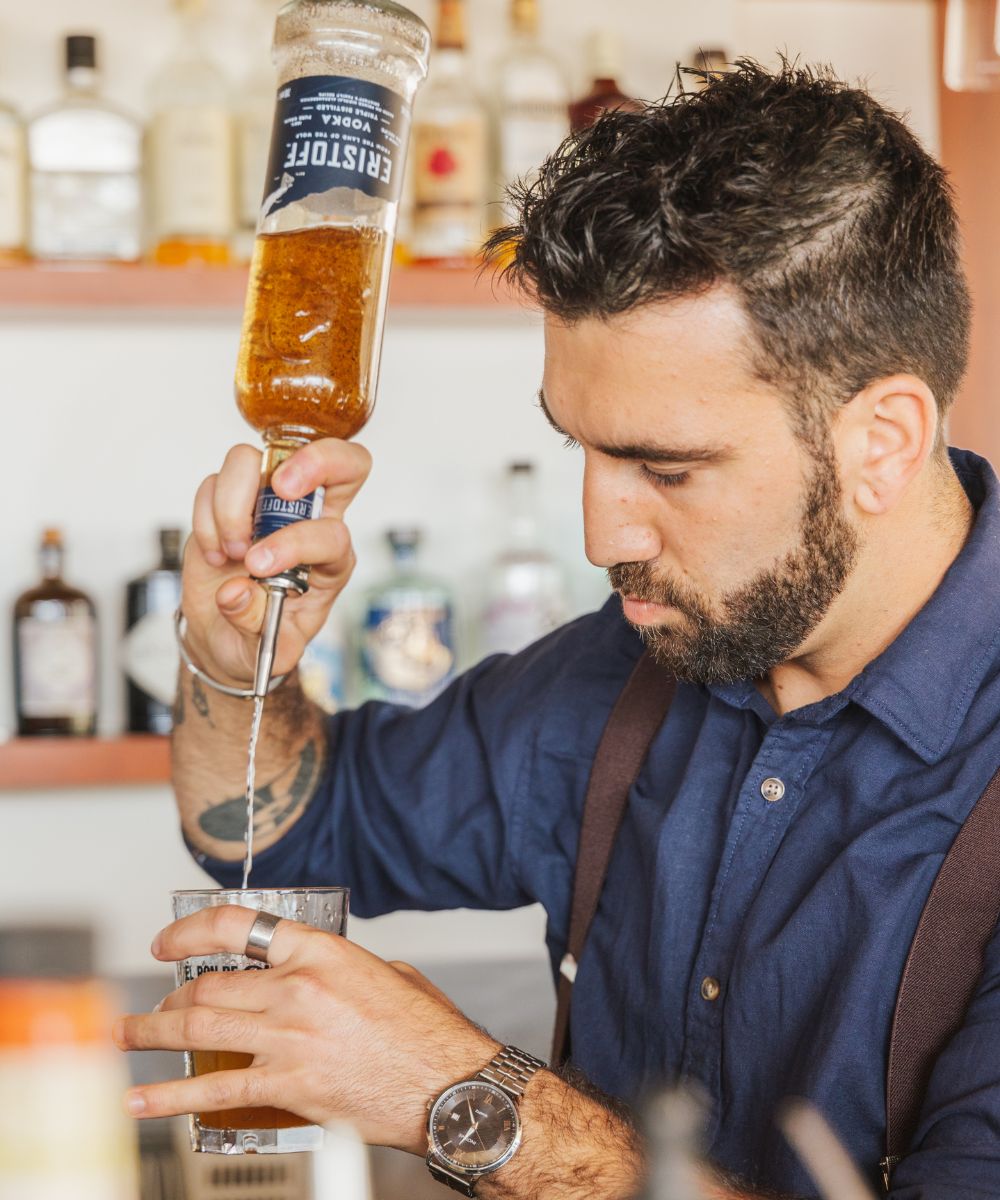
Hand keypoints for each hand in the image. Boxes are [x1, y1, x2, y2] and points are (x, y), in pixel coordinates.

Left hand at [113, 905, 498, 1153]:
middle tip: (156, 1006)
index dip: (189, 931)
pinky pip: (215, 1091)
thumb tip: (315, 977)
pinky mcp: (289, 1087)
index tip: (167, 943)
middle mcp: (298, 989)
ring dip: (152, 1032)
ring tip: (128, 1035)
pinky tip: (143, 1099)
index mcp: (321, 952)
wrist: (449, 1085)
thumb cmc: (427, 1033)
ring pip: (198, 1030)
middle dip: (171, 997)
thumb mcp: (388, 974)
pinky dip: (170, 1097)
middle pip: (208, 986)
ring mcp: (289, 1039)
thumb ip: (340, 969)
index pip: (236, 927)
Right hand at [183, 439, 370, 686]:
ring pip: (259, 460)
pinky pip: (217, 480)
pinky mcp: (230, 500)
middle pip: (339, 461)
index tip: (258, 565)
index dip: (298, 541)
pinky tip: (214, 552)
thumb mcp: (271, 649)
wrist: (227, 633)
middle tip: (280, 487)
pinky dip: (207, 515)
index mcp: (332, 559)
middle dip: (314, 461)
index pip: (333, 532)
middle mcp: (308, 521)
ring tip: (231, 550)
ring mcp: (268, 504)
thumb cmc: (262, 635)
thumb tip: (235, 592)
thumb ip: (256, 625)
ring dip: (234, 503)